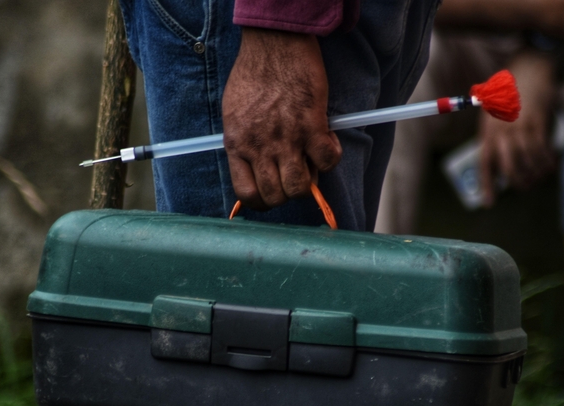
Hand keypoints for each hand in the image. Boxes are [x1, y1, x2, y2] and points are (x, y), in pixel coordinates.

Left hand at [222, 28, 341, 209]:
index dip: (263, 202)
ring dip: (309, 180)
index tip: (272, 194)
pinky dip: (330, 158)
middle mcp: (260, 147)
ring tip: (311, 162)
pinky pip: (327, 161)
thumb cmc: (254, 74)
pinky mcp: (312, 126)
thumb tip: (253, 164)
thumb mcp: (234, 113)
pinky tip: (327, 143)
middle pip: (276, 196)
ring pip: (300, 186)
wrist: (274, 44)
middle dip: (288, 192)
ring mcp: (286, 138)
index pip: (247, 194)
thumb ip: (243, 141)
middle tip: (296, 175)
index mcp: (237, 144)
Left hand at [478, 50, 557, 205]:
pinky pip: (542, 149)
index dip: (486, 184)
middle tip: (526, 186)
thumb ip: (495, 138)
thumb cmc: (511, 94)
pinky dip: (547, 161)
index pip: (484, 162)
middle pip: (508, 166)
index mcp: (488, 131)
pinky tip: (551, 164)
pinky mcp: (538, 121)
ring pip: (527, 161)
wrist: (529, 69)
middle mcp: (501, 130)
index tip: (488, 203)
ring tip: (541, 176)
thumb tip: (500, 167)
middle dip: (518, 182)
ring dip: (536, 173)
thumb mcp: (494, 115)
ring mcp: (519, 126)